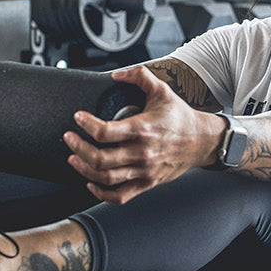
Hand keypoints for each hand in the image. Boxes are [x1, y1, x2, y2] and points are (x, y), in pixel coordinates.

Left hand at [63, 63, 224, 204]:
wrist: (201, 141)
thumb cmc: (180, 117)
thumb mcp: (161, 90)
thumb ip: (139, 75)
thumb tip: (116, 74)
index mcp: (143, 129)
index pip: (106, 132)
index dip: (86, 125)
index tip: (78, 118)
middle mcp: (142, 152)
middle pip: (100, 158)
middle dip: (78, 148)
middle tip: (69, 138)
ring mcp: (144, 170)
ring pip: (106, 177)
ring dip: (84, 169)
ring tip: (73, 158)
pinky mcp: (146, 183)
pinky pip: (120, 196)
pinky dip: (101, 193)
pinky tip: (91, 183)